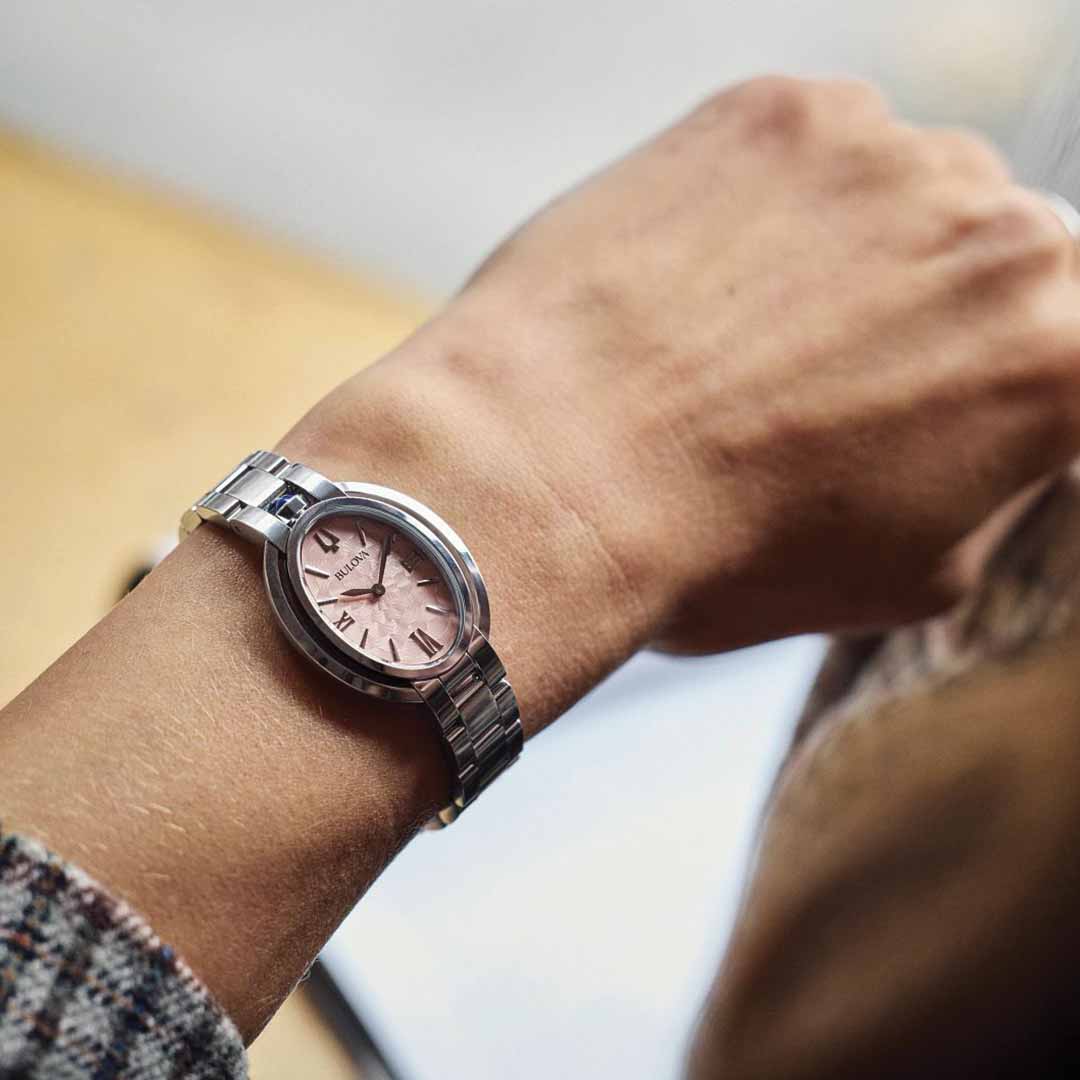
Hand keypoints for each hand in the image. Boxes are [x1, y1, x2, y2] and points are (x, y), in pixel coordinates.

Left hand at [288, 76, 1079, 659]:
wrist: (559, 473)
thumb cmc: (729, 553)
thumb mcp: (913, 574)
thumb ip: (992, 475)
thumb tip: (991, 428)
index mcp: (1070, 356)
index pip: (1065, 344)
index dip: (988, 383)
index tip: (927, 399)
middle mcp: (1009, 228)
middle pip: (990, 257)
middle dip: (924, 313)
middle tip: (818, 376)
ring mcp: (890, 151)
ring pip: (897, 196)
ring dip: (845, 252)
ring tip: (735, 337)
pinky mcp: (778, 109)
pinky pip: (803, 155)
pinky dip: (763, 208)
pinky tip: (694, 282)